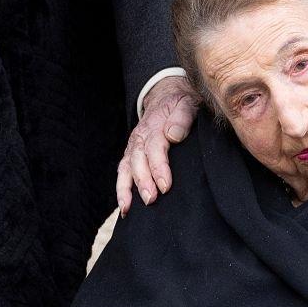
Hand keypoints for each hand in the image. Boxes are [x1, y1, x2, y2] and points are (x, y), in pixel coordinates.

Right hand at [116, 73, 197, 212]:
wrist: (167, 98)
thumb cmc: (181, 105)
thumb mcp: (186, 104)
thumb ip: (182, 118)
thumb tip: (173, 135)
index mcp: (155, 126)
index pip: (155, 147)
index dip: (159, 167)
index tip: (165, 185)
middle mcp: (140, 137)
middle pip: (138, 160)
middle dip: (143, 181)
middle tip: (151, 199)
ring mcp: (133, 146)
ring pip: (127, 167)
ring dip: (127, 188)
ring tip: (128, 208)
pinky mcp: (131, 155)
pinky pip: (122, 172)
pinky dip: (121, 189)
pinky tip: (124, 208)